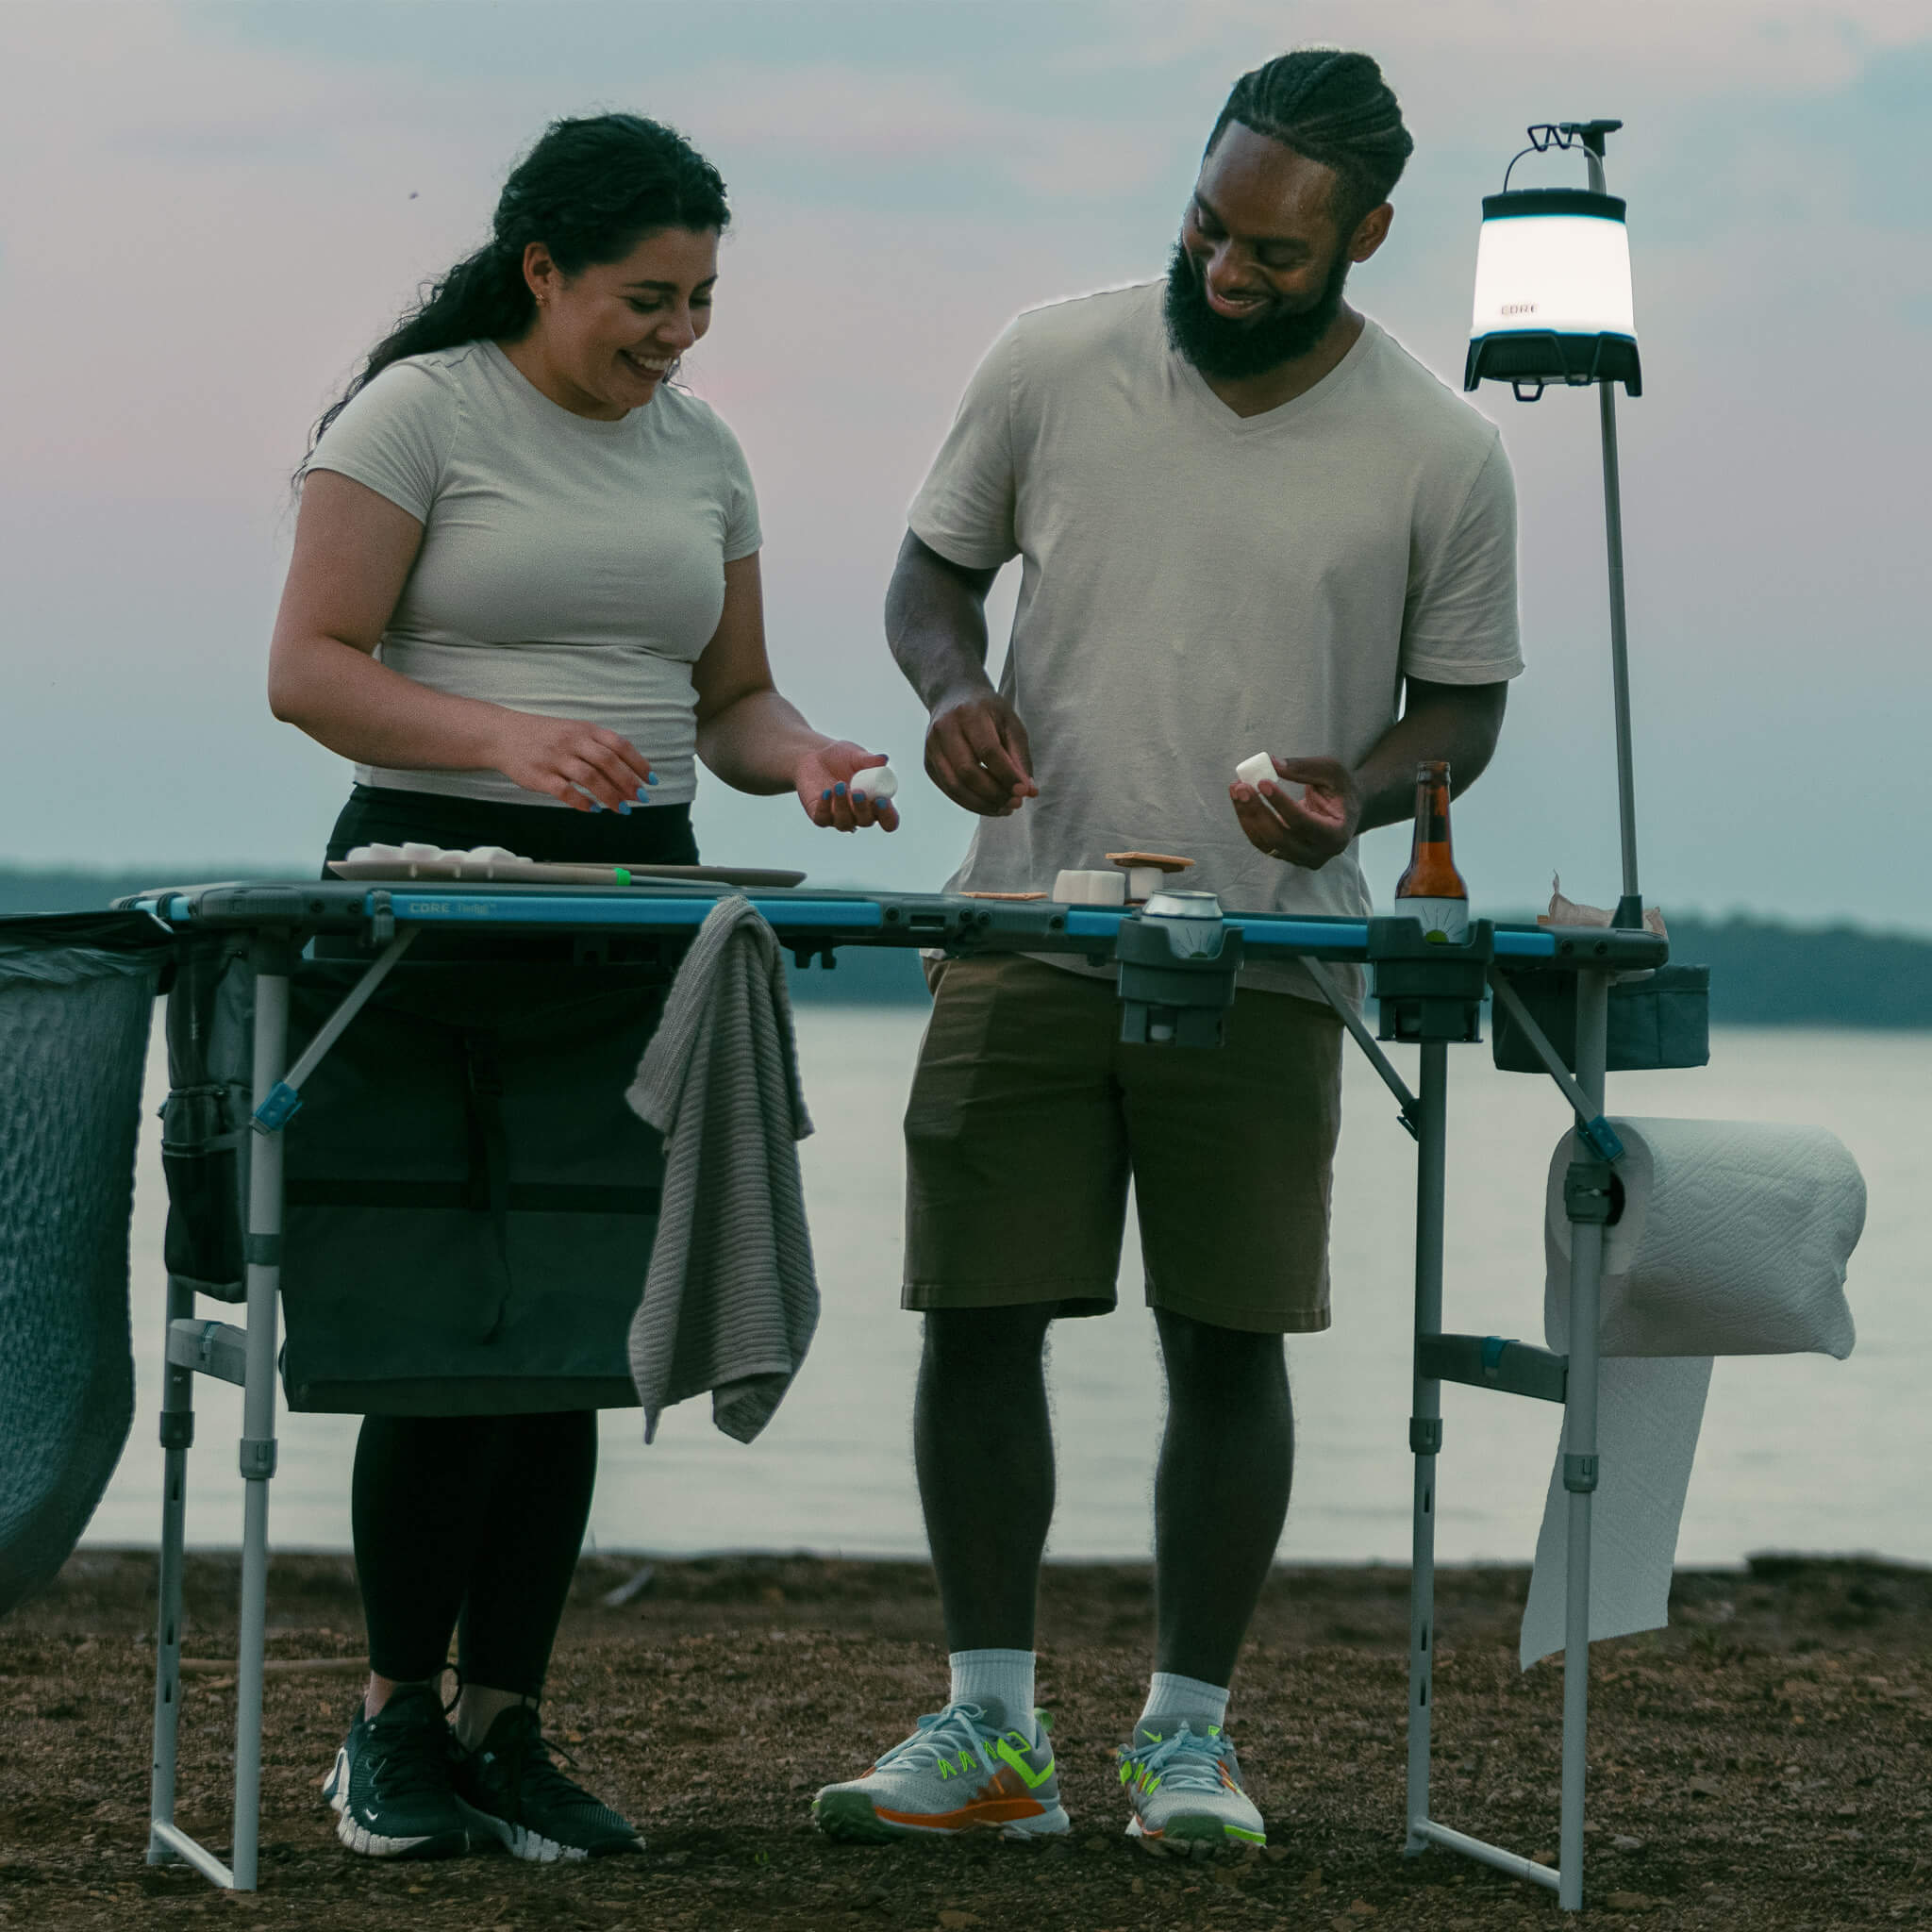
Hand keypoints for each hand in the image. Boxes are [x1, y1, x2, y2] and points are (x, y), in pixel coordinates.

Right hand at [486, 710, 653, 811]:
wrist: (503, 735)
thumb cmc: (545, 736)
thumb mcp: (574, 731)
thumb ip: (599, 747)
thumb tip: (629, 772)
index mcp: (584, 729)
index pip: (618, 745)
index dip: (638, 763)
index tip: (651, 780)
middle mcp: (571, 741)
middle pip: (607, 762)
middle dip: (628, 782)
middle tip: (642, 799)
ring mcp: (555, 758)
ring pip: (589, 778)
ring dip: (610, 796)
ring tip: (623, 809)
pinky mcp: (539, 776)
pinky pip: (564, 791)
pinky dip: (582, 802)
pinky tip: (594, 810)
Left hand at [797, 740, 899, 833]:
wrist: (813, 755)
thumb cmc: (841, 757)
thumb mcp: (856, 755)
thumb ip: (870, 760)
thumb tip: (883, 759)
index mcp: (875, 803)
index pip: (888, 819)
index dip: (888, 815)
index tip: (882, 800)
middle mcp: (859, 814)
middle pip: (866, 821)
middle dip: (863, 809)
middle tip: (858, 791)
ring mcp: (839, 817)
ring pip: (844, 822)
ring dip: (843, 806)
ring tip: (839, 784)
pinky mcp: (820, 816)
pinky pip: (823, 818)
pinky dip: (825, 806)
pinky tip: (826, 792)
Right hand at [924, 684, 1037, 815]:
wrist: (953, 697)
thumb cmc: (988, 712)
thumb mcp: (1010, 725)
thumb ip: (1020, 758)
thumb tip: (1029, 791)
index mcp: (968, 713)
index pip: (987, 751)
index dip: (1006, 775)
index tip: (1024, 792)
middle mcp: (944, 729)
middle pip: (967, 771)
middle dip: (994, 793)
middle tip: (1015, 803)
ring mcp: (931, 747)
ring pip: (955, 786)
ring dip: (982, 804)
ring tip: (1005, 808)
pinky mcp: (928, 763)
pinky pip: (949, 790)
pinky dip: (971, 803)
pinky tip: (990, 805)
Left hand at [1230, 756, 1360, 868]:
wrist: (1344, 811)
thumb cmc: (1340, 789)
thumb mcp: (1332, 772)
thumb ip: (1305, 768)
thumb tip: (1272, 763)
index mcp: (1336, 836)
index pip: (1303, 823)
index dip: (1281, 803)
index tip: (1263, 782)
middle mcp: (1318, 853)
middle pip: (1280, 837)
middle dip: (1257, 811)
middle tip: (1241, 785)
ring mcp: (1299, 858)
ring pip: (1266, 841)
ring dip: (1247, 814)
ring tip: (1236, 787)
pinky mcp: (1284, 854)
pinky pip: (1260, 841)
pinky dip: (1247, 819)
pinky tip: (1240, 798)